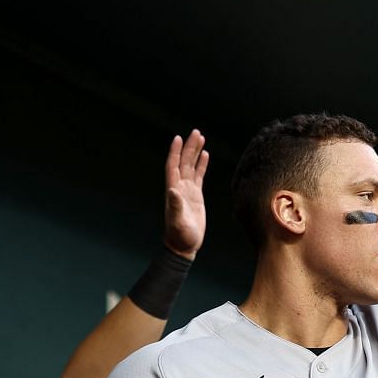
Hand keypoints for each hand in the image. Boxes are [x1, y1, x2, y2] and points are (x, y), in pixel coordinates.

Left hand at [163, 130, 209, 258]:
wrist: (184, 245)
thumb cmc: (180, 235)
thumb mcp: (178, 221)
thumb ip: (175, 206)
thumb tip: (173, 191)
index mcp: (174, 190)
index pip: (173, 166)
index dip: (175, 152)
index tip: (178, 138)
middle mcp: (179, 187)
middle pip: (183, 162)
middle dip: (188, 147)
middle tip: (196, 132)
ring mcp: (187, 190)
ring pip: (191, 166)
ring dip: (194, 152)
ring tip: (200, 138)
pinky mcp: (195, 195)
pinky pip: (198, 176)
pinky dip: (201, 165)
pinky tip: (205, 155)